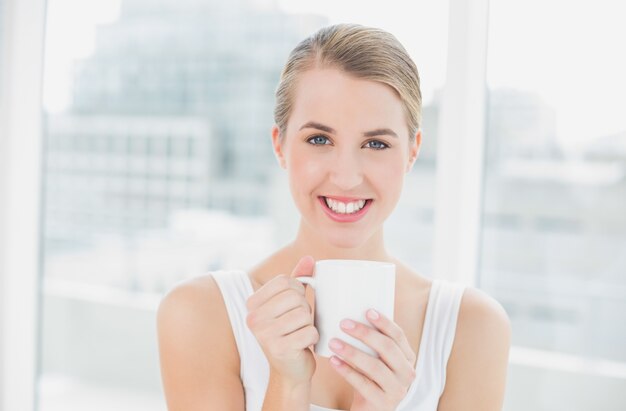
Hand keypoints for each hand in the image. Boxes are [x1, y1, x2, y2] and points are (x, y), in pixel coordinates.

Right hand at [245, 255, 318, 385]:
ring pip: (304, 314)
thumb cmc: (290, 332)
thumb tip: (309, 258)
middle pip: (295, 297)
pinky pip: (310, 332)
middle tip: (298, 323)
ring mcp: (264, 335)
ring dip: (309, 324)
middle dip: (305, 309)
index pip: (285, 282)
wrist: (290, 370)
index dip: (298, 290)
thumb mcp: (290, 304)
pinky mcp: (280, 349)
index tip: (294, 304)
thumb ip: (298, 279)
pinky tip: (304, 345)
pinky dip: (313, 337)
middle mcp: (253, 318)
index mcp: (252, 304)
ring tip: (300, 333)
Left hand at [328, 309, 415, 410]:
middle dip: (365, 333)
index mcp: (408, 357)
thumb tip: (351, 314)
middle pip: (387, 348)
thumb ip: (373, 342)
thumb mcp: (378, 359)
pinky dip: (346, 371)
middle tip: (344, 323)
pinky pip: (363, 384)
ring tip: (334, 342)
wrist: (370, 410)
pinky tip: (334, 361)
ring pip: (375, 366)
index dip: (384, 322)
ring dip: (352, 352)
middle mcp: (407, 373)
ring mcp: (397, 390)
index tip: (367, 311)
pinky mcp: (383, 403)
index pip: (398, 336)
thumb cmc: (371, 378)